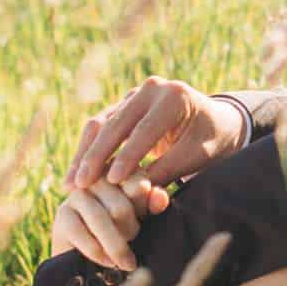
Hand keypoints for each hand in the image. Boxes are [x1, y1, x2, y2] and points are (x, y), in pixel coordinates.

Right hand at [51, 175, 167, 270]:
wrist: (86, 257)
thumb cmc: (123, 229)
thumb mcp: (141, 216)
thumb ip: (152, 205)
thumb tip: (161, 197)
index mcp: (122, 169)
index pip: (138, 184)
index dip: (144, 208)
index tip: (143, 224)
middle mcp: (98, 176)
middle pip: (120, 206)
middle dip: (130, 231)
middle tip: (134, 246)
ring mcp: (77, 194)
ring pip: (101, 220)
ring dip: (116, 245)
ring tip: (127, 262)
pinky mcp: (62, 214)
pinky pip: (82, 234)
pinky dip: (98, 253)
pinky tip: (108, 262)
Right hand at [64, 77, 246, 190]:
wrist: (215, 122)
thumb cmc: (211, 141)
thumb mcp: (197, 156)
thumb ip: (168, 171)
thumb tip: (138, 195)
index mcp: (174, 97)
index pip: (145, 129)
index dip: (128, 155)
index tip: (112, 180)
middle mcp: (150, 89)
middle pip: (116, 123)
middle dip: (96, 156)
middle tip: (81, 185)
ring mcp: (134, 95)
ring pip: (100, 124)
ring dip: (84, 155)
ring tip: (71, 184)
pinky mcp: (122, 106)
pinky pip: (99, 127)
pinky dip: (86, 152)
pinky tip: (75, 175)